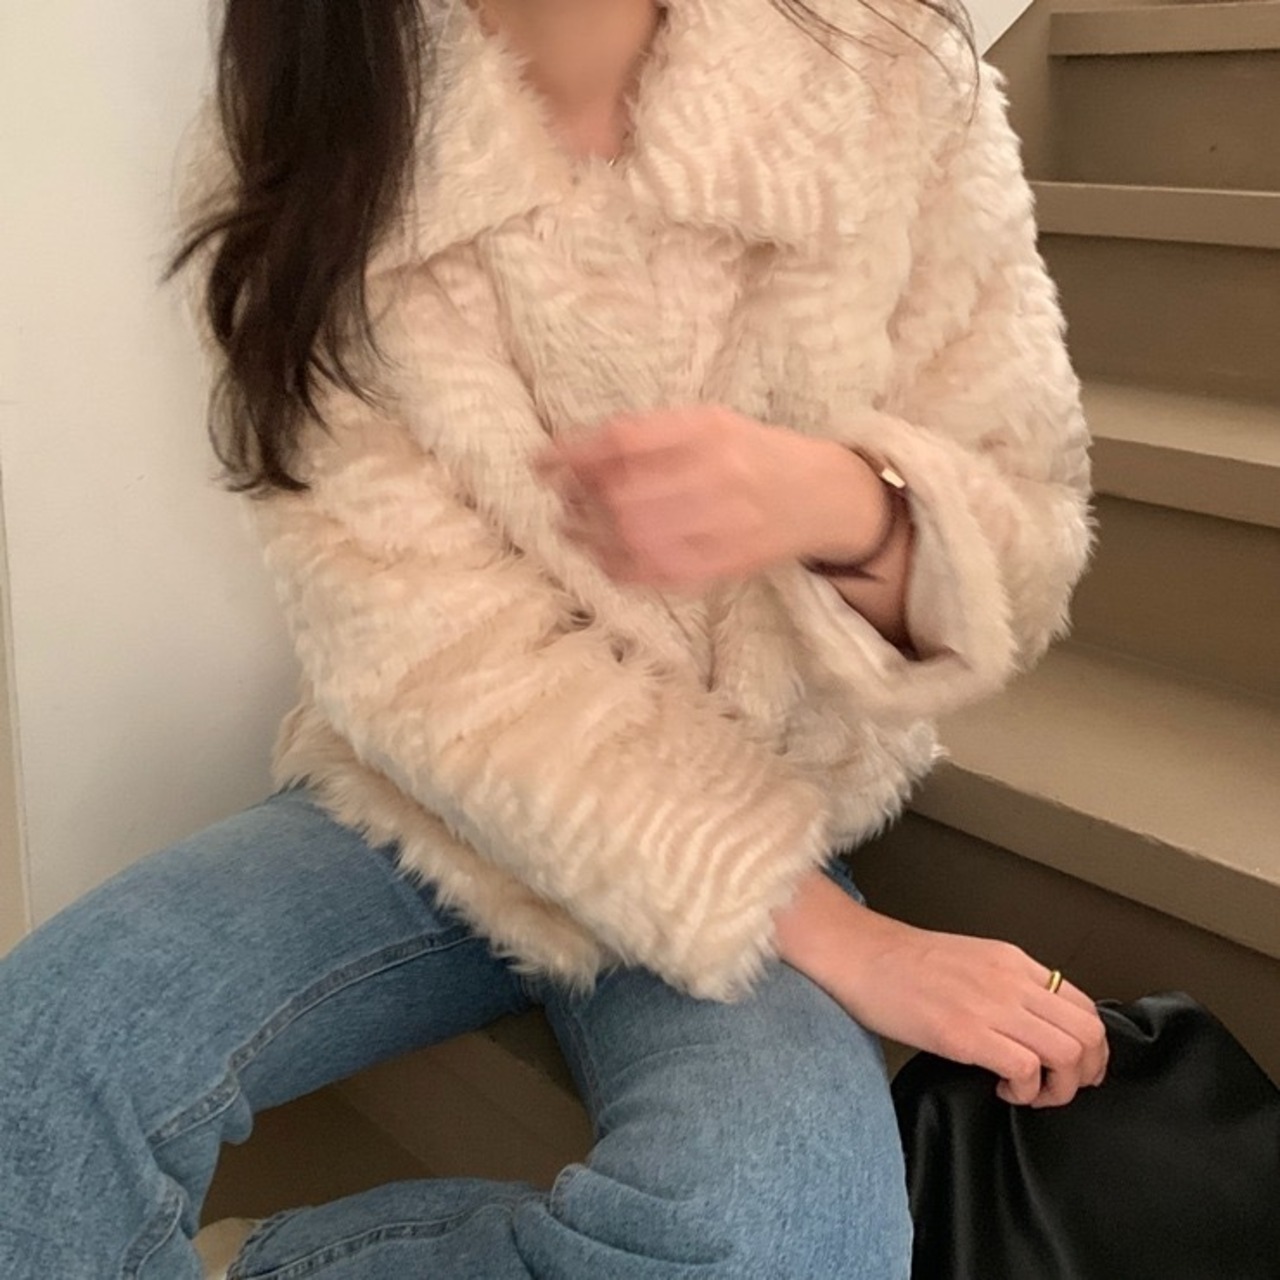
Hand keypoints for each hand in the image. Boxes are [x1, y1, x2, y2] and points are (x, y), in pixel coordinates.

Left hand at [532, 406, 881, 591]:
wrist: (821, 497)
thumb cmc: (753, 454)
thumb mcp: (710, 422)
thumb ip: (650, 435)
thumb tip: (576, 454)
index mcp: (709, 430)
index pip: (625, 441)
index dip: (573, 454)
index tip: (540, 463)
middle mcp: (717, 475)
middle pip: (624, 494)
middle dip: (579, 501)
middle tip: (559, 501)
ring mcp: (722, 525)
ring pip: (636, 538)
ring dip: (590, 539)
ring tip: (570, 531)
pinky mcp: (724, 565)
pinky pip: (658, 573)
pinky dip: (618, 569)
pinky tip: (601, 559)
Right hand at [855, 922, 1108, 1106]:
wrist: (859, 955)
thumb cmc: (903, 963)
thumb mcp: (971, 961)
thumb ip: (1006, 987)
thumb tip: (1030, 1027)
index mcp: (1013, 962)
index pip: (1084, 1005)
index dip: (1091, 1047)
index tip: (1075, 1068)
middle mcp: (1012, 981)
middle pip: (1088, 1033)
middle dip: (1086, 1072)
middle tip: (1059, 1088)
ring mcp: (990, 1006)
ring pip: (1068, 1053)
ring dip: (1060, 1087)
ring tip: (1029, 1091)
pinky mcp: (965, 1033)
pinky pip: (1026, 1069)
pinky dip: (1025, 1091)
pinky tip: (1002, 1088)